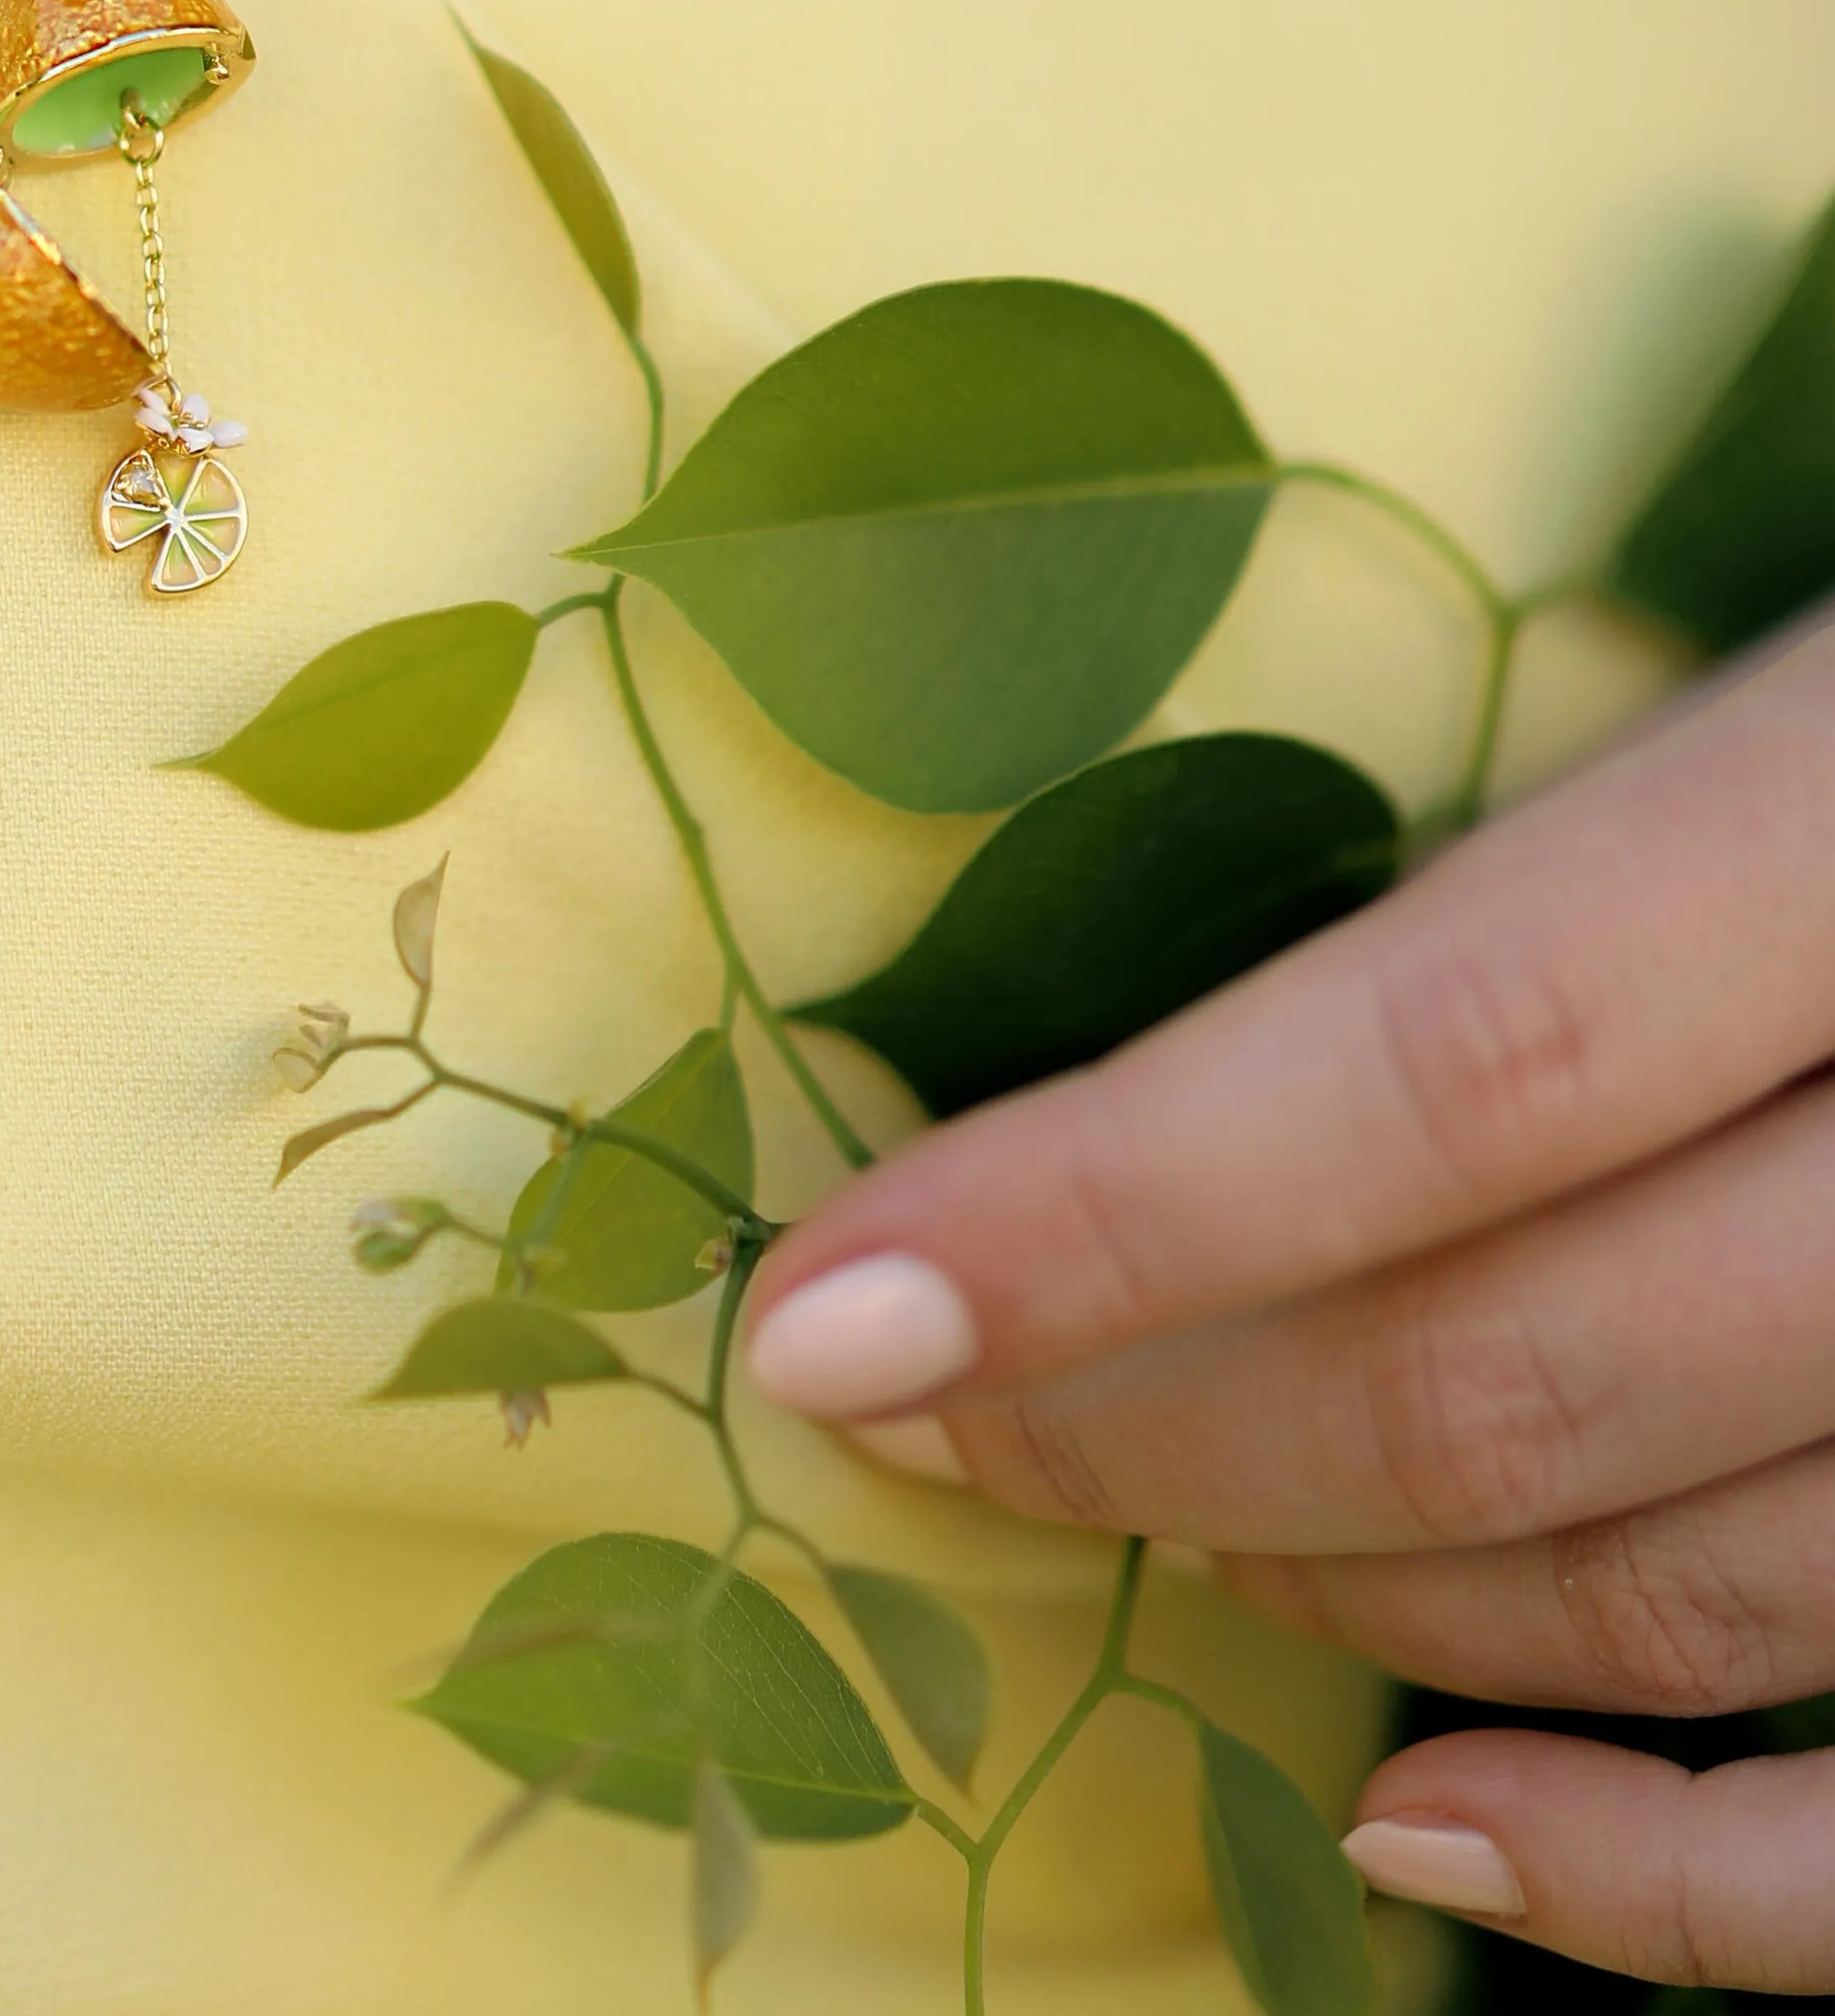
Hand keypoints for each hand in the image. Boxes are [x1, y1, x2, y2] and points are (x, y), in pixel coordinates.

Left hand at [741, 622, 1834, 1995]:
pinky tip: (1437, 1844)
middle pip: (1528, 1369)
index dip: (1107, 1212)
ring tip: (1117, 1516)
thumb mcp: (1809, 665)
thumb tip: (1172, 1058)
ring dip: (1349, 1595)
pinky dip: (1691, 1891)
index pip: (1446, 1074)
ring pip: (1701, 1586)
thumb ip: (1580, 844)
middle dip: (1149, 1419)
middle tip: (904, 1405)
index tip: (820, 1313)